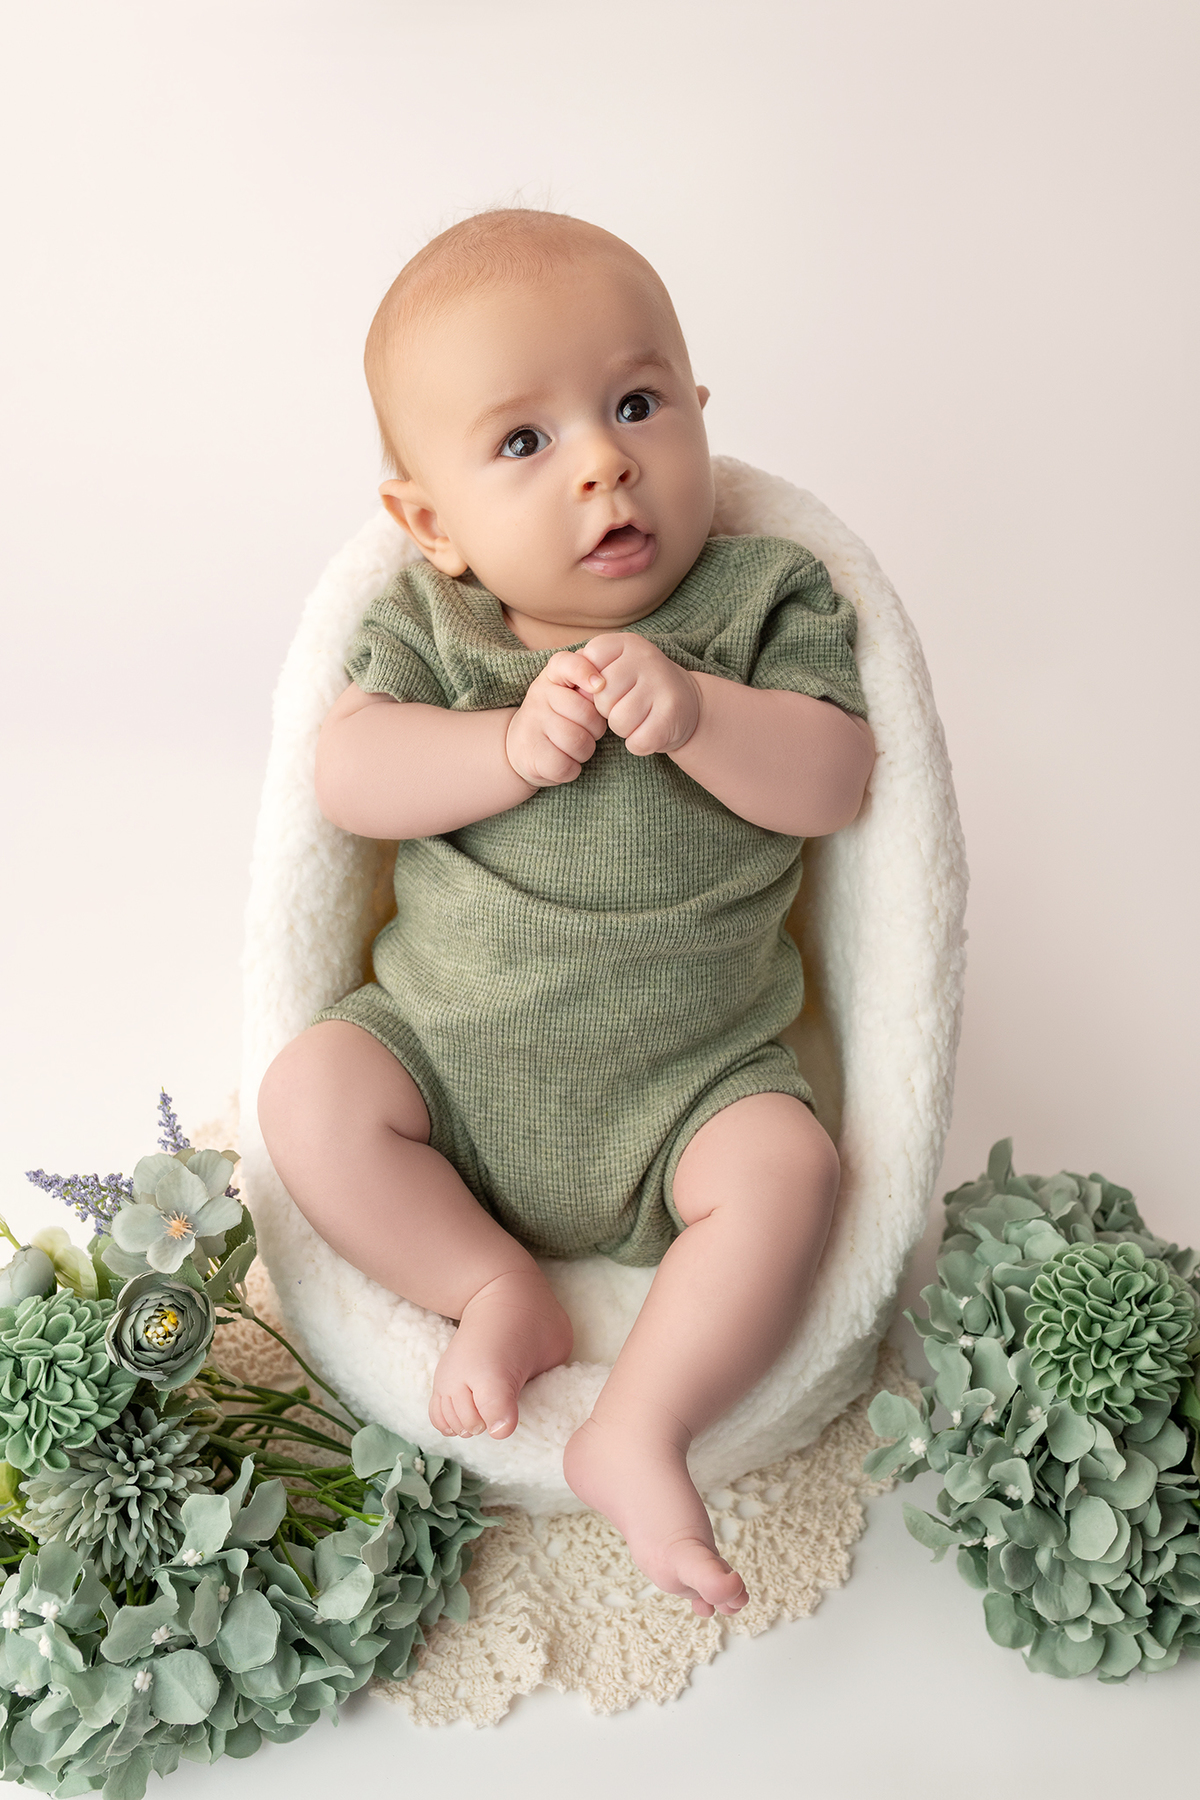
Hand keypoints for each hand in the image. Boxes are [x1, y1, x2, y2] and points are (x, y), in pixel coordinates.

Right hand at [505, 650, 607, 786]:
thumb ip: (589, 684)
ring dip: (585, 750)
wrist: (520, 746)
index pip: (567, 663)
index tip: (599, 686)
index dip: (585, 672)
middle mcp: (538, 695)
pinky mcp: (532, 755)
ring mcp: (532, 725)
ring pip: (579, 741)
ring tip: (574, 747)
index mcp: (551, 676)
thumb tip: (602, 686)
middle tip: (586, 731)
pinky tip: (564, 762)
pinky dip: (572, 768)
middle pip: (585, 713)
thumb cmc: (558, 716)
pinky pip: (567, 765)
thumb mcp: (571, 692)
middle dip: (596, 728)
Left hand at [581, 633, 700, 755]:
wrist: (687, 703)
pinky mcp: (671, 716)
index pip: (589, 661)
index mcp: (627, 643)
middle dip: (607, 709)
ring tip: (638, 717)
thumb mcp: (614, 667)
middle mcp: (646, 658)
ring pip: (618, 722)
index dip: (592, 683)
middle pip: (602, 697)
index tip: (609, 685)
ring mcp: (662, 686)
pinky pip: (636, 742)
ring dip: (623, 728)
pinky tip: (649, 730)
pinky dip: (638, 743)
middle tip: (626, 704)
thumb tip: (578, 692)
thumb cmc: (638, 687)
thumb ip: (587, 669)